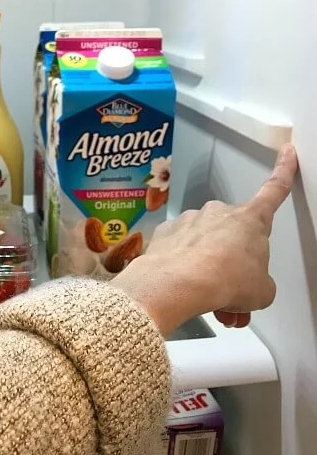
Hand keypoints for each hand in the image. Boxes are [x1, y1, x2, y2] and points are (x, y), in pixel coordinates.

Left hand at [112, 143, 297, 334]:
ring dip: (210, 273)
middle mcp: (220, 213)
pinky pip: (180, 252)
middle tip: (234, 292)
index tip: (287, 152)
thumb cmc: (225, 280)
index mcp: (251, 220)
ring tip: (211, 302)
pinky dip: (184, 270)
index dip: (284, 172)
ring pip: (205, 248)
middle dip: (234, 264)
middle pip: (234, 238)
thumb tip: (249, 285)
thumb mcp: (262, 291)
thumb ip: (261, 283)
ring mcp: (190, 220)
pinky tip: (185, 289)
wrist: (178, 283)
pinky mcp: (166, 233)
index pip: (274, 191)